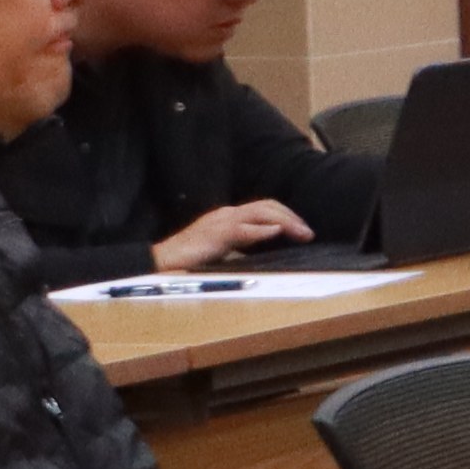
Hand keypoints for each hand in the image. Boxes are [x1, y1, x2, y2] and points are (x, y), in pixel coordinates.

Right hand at [155, 201, 310, 266]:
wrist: (160, 262)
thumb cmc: (190, 260)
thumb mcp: (224, 249)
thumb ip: (244, 245)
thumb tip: (269, 247)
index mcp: (228, 217)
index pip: (263, 208)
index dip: (286, 216)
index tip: (303, 230)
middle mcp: (226, 214)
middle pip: (266, 206)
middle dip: (291, 217)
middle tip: (309, 233)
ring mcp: (220, 221)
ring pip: (259, 213)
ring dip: (285, 222)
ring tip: (302, 233)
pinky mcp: (214, 235)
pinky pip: (241, 229)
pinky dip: (260, 230)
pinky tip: (275, 232)